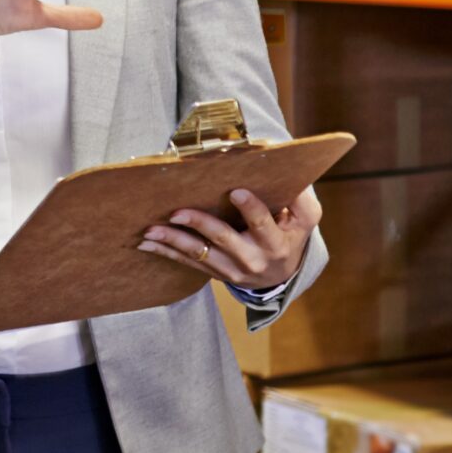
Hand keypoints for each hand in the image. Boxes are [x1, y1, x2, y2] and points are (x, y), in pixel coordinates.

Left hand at [139, 186, 320, 290]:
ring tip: (150, 230)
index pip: (262, 224)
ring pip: (199, 254)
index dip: (250, 208)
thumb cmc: (290, 236)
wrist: (281, 276)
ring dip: (172, 241)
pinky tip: (146, 244)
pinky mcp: (214, 273)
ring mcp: (231, 269)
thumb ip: (302, 200)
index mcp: (275, 243)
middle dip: (199, 224)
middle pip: (223, 239)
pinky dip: (165, 253)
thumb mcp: (305, 219)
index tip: (235, 191)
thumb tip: (295, 176)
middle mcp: (252, 258)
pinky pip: (188, 263)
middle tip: (177, 212)